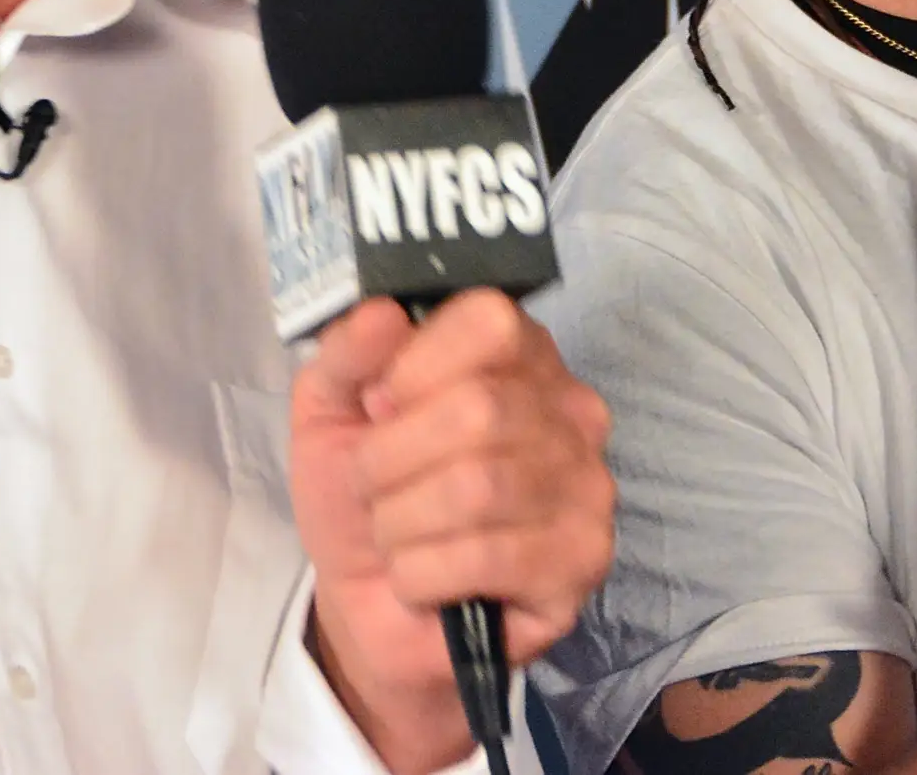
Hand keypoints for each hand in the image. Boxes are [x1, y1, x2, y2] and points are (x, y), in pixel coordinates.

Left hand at [289, 292, 614, 774]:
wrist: (371, 603)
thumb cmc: (362, 491)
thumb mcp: (329, 408)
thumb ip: (347, 352)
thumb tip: (385, 313)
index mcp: (516, 352)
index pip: (490, 321)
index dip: (416, 366)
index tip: (378, 405)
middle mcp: (569, 409)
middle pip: (479, 408)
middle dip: (391, 459)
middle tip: (373, 487)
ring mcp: (587, 486)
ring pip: (478, 486)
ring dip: (401, 522)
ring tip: (394, 535)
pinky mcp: (582, 561)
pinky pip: (487, 557)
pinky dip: (422, 573)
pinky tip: (419, 579)